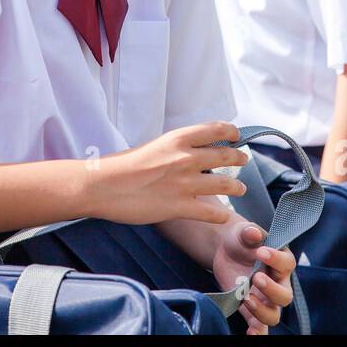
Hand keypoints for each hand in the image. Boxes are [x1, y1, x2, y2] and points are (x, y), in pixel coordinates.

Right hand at [83, 122, 248, 225]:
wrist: (103, 186)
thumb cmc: (120, 166)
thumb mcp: (152, 146)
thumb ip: (172, 149)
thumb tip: (187, 152)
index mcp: (177, 139)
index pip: (215, 129)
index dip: (231, 132)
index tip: (236, 136)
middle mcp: (186, 158)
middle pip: (225, 155)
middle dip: (238, 158)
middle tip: (243, 160)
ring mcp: (185, 183)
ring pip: (226, 184)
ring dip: (237, 187)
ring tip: (240, 188)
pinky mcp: (180, 207)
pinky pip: (213, 212)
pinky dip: (222, 215)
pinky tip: (224, 217)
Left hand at [211, 220, 295, 335]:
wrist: (227, 251)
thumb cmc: (241, 239)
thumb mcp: (243, 232)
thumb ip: (249, 232)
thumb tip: (253, 233)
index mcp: (281, 261)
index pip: (287, 263)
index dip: (277, 259)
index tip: (261, 251)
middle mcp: (278, 283)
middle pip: (285, 296)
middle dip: (272, 289)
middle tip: (256, 278)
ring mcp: (266, 299)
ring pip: (274, 314)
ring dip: (262, 311)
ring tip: (246, 298)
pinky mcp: (252, 309)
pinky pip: (259, 326)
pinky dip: (257, 332)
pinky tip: (250, 333)